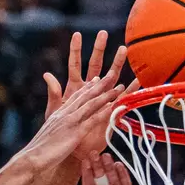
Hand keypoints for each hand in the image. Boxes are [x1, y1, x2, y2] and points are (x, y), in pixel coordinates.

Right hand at [22, 76, 123, 174]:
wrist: (32, 158)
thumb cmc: (38, 150)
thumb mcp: (46, 133)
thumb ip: (53, 124)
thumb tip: (56, 122)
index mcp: (58, 114)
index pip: (75, 98)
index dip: (87, 88)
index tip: (96, 80)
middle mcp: (65, 114)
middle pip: (85, 96)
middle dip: (100, 85)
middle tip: (112, 75)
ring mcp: (71, 122)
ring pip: (92, 104)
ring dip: (106, 95)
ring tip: (118, 88)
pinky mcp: (76, 133)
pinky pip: (93, 120)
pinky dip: (104, 112)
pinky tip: (114, 107)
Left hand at [45, 31, 134, 157]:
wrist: (71, 150)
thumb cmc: (61, 132)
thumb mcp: (55, 111)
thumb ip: (54, 92)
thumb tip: (47, 74)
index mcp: (75, 88)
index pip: (75, 65)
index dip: (76, 50)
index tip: (77, 34)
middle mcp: (89, 91)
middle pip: (95, 66)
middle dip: (99, 50)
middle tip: (103, 34)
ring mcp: (100, 99)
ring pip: (110, 77)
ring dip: (116, 64)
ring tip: (123, 49)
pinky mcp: (109, 111)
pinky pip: (122, 98)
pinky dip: (130, 90)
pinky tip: (138, 80)